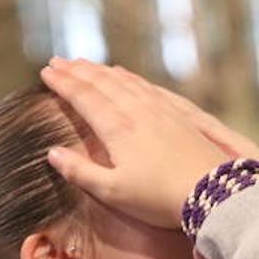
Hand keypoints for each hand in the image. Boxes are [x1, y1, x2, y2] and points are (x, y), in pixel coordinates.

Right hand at [41, 59, 258, 228]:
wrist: (213, 191)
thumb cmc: (159, 198)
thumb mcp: (113, 192)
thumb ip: (80, 171)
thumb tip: (52, 153)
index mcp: (116, 128)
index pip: (84, 98)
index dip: (63, 84)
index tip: (46, 72)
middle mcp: (136, 111)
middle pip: (102, 83)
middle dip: (77, 71)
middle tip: (58, 61)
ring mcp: (160, 109)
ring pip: (124, 81)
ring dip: (101, 70)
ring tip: (84, 63)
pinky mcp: (178, 114)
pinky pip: (146, 86)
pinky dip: (129, 76)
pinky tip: (124, 74)